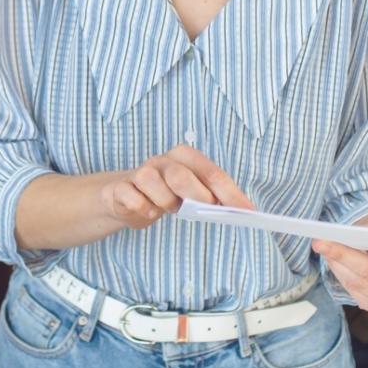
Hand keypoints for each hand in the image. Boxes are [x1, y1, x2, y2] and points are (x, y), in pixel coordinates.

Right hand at [99, 145, 252, 230]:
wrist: (123, 197)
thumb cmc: (165, 194)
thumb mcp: (188, 193)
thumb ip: (209, 196)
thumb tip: (237, 210)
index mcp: (183, 156)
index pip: (210, 172)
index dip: (230, 192)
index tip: (246, 210)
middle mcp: (161, 160)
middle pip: (180, 175)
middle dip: (197, 196)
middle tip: (205, 211)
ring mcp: (139, 173)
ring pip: (154, 185)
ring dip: (165, 203)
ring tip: (168, 208)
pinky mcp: (121, 188)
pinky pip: (135, 200)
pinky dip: (144, 210)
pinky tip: (146, 210)